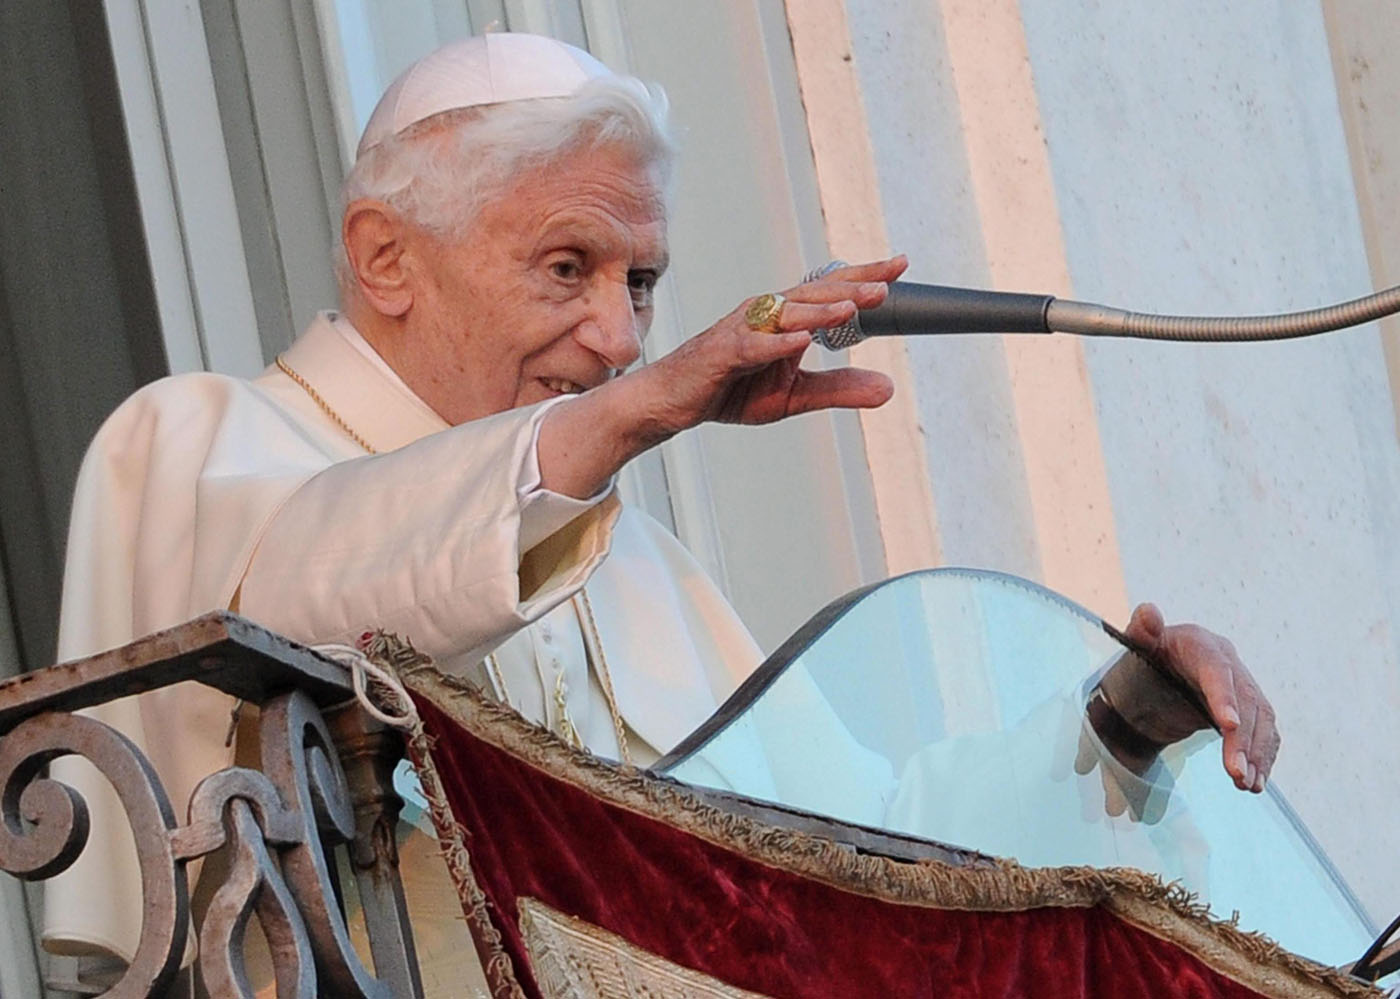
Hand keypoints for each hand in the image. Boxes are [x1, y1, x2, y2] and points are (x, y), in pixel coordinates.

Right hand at [539, 256, 906, 497]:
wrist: (672, 403)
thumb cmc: (729, 390)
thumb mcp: (794, 395)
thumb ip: (838, 389)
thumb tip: (889, 389)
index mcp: (785, 318)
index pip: (830, 292)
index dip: (864, 278)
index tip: (901, 266)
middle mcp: (765, 314)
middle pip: (814, 293)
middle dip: (852, 286)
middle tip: (889, 281)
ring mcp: (742, 330)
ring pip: (787, 314)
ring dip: (820, 310)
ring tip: (853, 307)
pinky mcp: (721, 354)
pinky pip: (753, 346)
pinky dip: (777, 343)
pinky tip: (802, 341)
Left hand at [1118, 603, 1278, 792]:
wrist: (1165, 667)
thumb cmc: (1150, 654)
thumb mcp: (1139, 643)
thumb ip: (1142, 630)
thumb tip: (1148, 613)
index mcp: (1202, 645)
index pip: (1217, 671)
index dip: (1224, 697)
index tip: (1229, 726)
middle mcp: (1230, 663)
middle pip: (1245, 701)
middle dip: (1244, 740)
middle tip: (1237, 773)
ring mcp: (1243, 685)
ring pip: (1261, 719)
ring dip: (1257, 753)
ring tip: (1247, 783)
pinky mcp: (1249, 707)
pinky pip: (1265, 731)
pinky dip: (1264, 756)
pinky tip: (1257, 780)